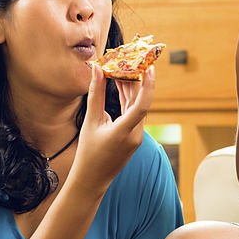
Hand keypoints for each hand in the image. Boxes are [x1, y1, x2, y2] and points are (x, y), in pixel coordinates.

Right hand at [70, 65, 154, 193]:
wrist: (92, 178)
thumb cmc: (89, 152)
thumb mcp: (91, 122)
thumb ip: (96, 94)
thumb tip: (97, 71)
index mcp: (125, 132)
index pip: (142, 105)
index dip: (148, 85)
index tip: (149, 68)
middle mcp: (136, 134)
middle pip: (139, 102)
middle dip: (135, 80)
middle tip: (129, 60)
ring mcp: (137, 136)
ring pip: (137, 107)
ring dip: (130, 89)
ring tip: (123, 68)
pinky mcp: (134, 136)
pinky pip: (134, 114)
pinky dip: (128, 100)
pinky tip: (122, 86)